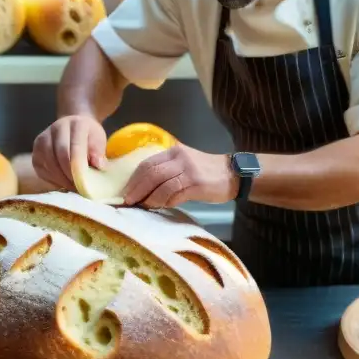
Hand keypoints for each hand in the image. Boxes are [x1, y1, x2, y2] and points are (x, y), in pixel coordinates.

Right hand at [31, 115, 106, 190]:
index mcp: (76, 123)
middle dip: (70, 174)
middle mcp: (57, 128)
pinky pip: (42, 170)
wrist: (73, 128)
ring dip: (62, 179)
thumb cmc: (89, 138)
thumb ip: (98, 152)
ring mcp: (43, 139)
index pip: (76, 146)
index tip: (85, 182)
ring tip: (73, 187)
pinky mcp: (35, 152)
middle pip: (61, 154)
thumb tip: (98, 165)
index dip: (80, 166)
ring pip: (50, 163)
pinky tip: (63, 183)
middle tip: (79, 188)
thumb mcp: (99, 141)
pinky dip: (53, 180)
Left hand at [121, 144, 237, 209]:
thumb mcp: (185, 164)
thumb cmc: (206, 172)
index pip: (148, 163)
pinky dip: (163, 201)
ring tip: (141, 206)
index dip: (134, 179)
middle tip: (128, 201)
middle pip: (151, 173)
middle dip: (136, 189)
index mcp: (174, 152)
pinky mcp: (197, 184)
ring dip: (148, 198)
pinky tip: (159, 207)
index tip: (125, 191)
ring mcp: (189, 170)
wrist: (233, 174)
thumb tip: (143, 189)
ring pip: (161, 184)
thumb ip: (167, 171)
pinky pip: (174, 193)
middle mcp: (180, 158)